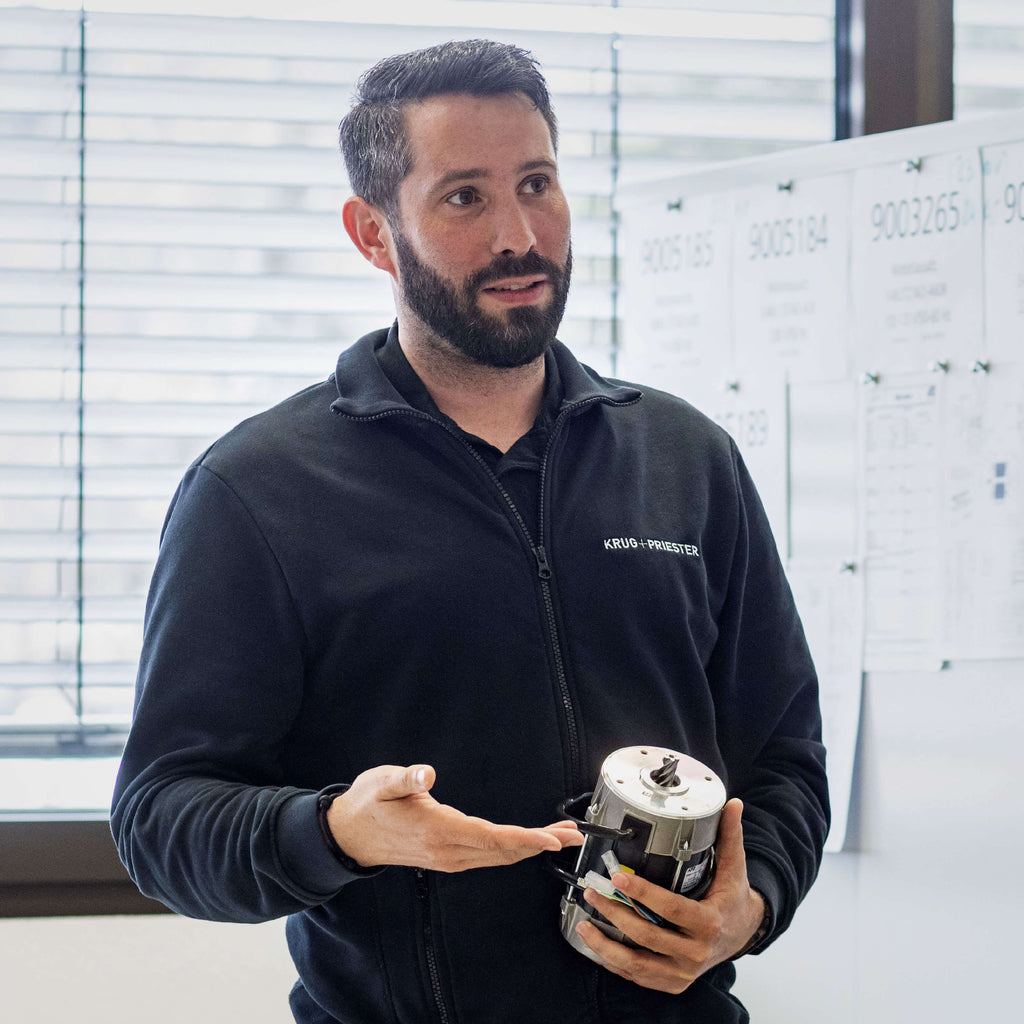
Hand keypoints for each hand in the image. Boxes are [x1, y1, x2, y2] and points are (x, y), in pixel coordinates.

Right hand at [326, 763, 581, 870]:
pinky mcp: (449, 857)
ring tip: (561, 837)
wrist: (349, 836)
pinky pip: (490, 857)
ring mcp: (449, 857)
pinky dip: (515, 849)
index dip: (524, 838)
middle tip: (574, 836)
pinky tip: (529, 842)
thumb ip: (405, 779)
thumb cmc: (368, 804)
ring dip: (532, 847)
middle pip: (503, 850)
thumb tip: (425, 775)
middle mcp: (447, 850)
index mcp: (436, 830)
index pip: (489, 837)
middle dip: (540, 843)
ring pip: (499, 856)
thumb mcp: (381, 783)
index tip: (550, 839)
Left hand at [575, 798, 764, 993]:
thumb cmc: (732, 898)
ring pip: (638, 963)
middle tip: (593, 891)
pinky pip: (638, 975)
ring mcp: (683, 972)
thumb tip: (732, 804)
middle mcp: (695, 952)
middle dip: (616, 913)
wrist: (742, 933)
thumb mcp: (734, 867)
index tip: (619, 877)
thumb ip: (730, 835)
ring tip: (584, 923)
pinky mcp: (672, 982)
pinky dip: (614, 963)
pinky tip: (596, 945)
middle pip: (648, 935)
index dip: (643, 894)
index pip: (671, 909)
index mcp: (709, 923)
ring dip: (606, 945)